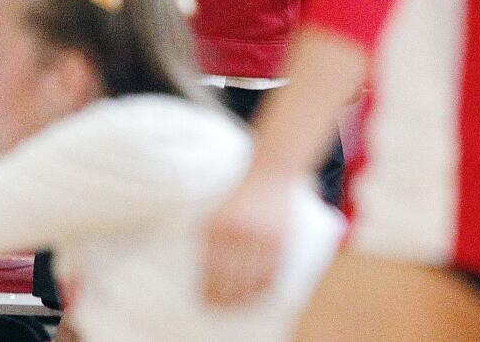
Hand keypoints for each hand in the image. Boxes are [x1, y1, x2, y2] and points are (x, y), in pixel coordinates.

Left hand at [202, 169, 296, 306]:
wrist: (269, 172)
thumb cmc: (240, 194)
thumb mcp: (216, 210)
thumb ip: (209, 236)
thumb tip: (202, 271)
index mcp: (216, 225)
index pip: (209, 267)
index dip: (208, 288)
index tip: (204, 302)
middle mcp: (236, 231)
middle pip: (229, 277)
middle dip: (225, 298)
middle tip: (222, 308)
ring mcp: (259, 236)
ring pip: (250, 277)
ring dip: (245, 297)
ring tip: (239, 305)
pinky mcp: (278, 239)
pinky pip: (270, 271)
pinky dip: (264, 287)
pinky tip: (258, 294)